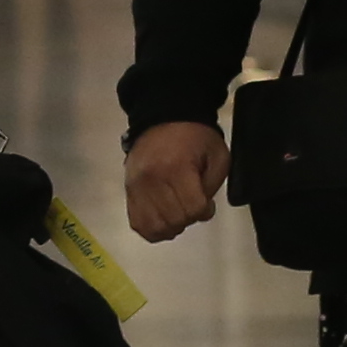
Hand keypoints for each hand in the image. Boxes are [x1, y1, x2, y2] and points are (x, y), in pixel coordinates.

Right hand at [124, 117, 227, 242]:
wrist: (164, 118)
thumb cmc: (195, 138)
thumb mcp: (217, 156)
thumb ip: (212, 186)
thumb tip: (200, 210)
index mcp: (177, 168)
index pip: (193, 208)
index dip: (205, 210)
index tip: (207, 202)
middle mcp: (153, 180)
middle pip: (175, 220)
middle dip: (189, 218)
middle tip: (192, 204)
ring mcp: (137, 187)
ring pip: (155, 227)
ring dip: (171, 226)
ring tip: (177, 212)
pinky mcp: (128, 192)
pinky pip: (138, 223)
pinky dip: (153, 228)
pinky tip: (163, 218)